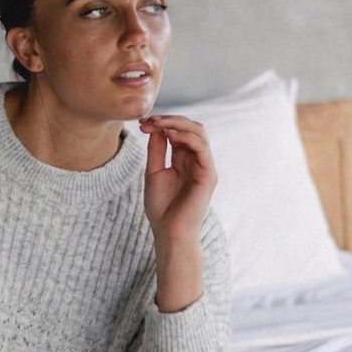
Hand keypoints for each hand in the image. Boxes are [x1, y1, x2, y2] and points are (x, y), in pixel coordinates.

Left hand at [139, 114, 216, 243]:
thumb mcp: (153, 172)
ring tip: (158, 124)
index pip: (178, 131)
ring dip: (177, 124)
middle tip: (149, 121)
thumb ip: (157, 149)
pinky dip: (187, 137)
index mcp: (183, 159)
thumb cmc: (161, 207)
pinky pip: (202, 148)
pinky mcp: (209, 174)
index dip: (162, 123)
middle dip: (169, 119)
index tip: (142, 122)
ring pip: (199, 132)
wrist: (169, 232)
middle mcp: (196, 159)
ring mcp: (204, 166)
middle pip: (191, 127)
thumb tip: (156, 127)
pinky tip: (171, 136)